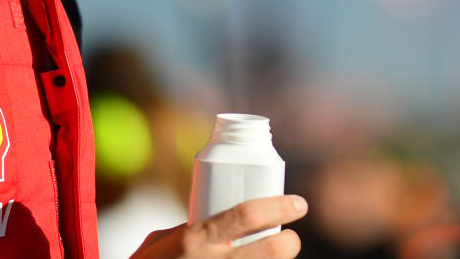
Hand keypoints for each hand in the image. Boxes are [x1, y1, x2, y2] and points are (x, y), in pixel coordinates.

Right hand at [130, 195, 307, 258]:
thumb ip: (191, 228)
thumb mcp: (160, 242)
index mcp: (194, 240)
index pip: (247, 215)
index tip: (299, 204)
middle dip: (289, 243)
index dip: (279, 207)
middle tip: (290, 239)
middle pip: (271, 251)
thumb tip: (219, 218)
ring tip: (273, 258)